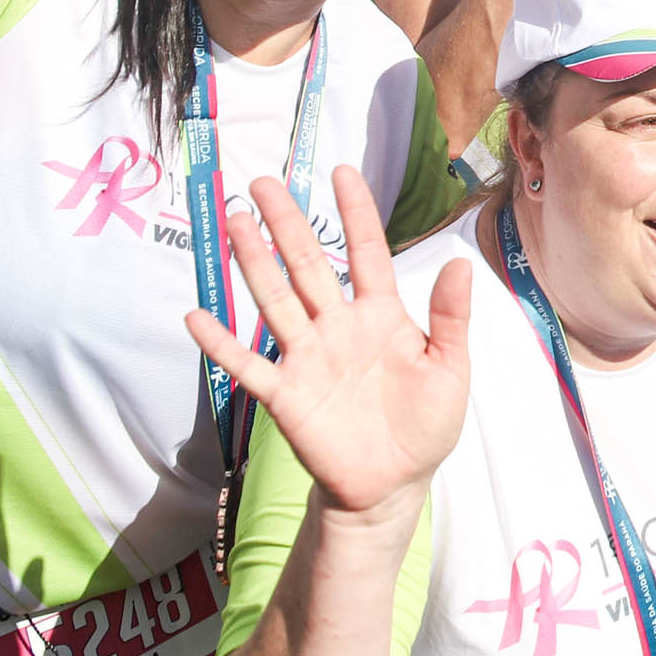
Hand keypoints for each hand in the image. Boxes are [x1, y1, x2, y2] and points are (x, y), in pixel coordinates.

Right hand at [183, 169, 471, 516]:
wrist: (394, 483)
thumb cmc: (425, 424)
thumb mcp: (449, 369)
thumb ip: (450, 318)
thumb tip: (459, 263)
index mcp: (381, 315)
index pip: (367, 252)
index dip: (355, 213)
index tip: (341, 172)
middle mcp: (338, 327)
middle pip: (308, 265)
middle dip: (287, 224)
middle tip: (263, 182)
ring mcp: (308, 358)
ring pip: (275, 300)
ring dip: (254, 262)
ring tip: (234, 221)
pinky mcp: (287, 395)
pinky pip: (248, 365)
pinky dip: (222, 343)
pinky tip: (196, 315)